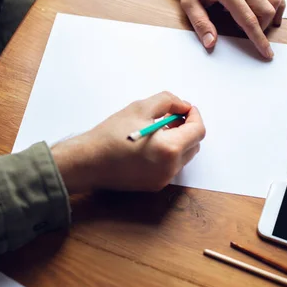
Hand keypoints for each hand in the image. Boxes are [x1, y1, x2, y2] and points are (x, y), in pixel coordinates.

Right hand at [50, 92, 205, 193]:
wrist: (87, 162)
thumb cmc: (110, 135)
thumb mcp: (140, 108)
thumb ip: (168, 101)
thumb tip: (183, 105)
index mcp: (169, 148)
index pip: (198, 131)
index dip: (194, 116)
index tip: (186, 108)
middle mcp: (170, 168)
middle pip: (194, 145)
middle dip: (188, 128)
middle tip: (172, 116)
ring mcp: (163, 179)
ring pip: (183, 156)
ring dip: (178, 140)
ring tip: (159, 129)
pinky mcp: (154, 185)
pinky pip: (170, 166)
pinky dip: (168, 153)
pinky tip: (150, 144)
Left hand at [179, 0, 285, 58]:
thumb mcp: (189, 2)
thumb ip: (200, 23)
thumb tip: (211, 43)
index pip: (249, 21)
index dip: (259, 40)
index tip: (267, 53)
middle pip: (266, 11)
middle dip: (262, 28)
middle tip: (248, 32)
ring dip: (271, 15)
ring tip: (259, 23)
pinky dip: (277, 1)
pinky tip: (270, 10)